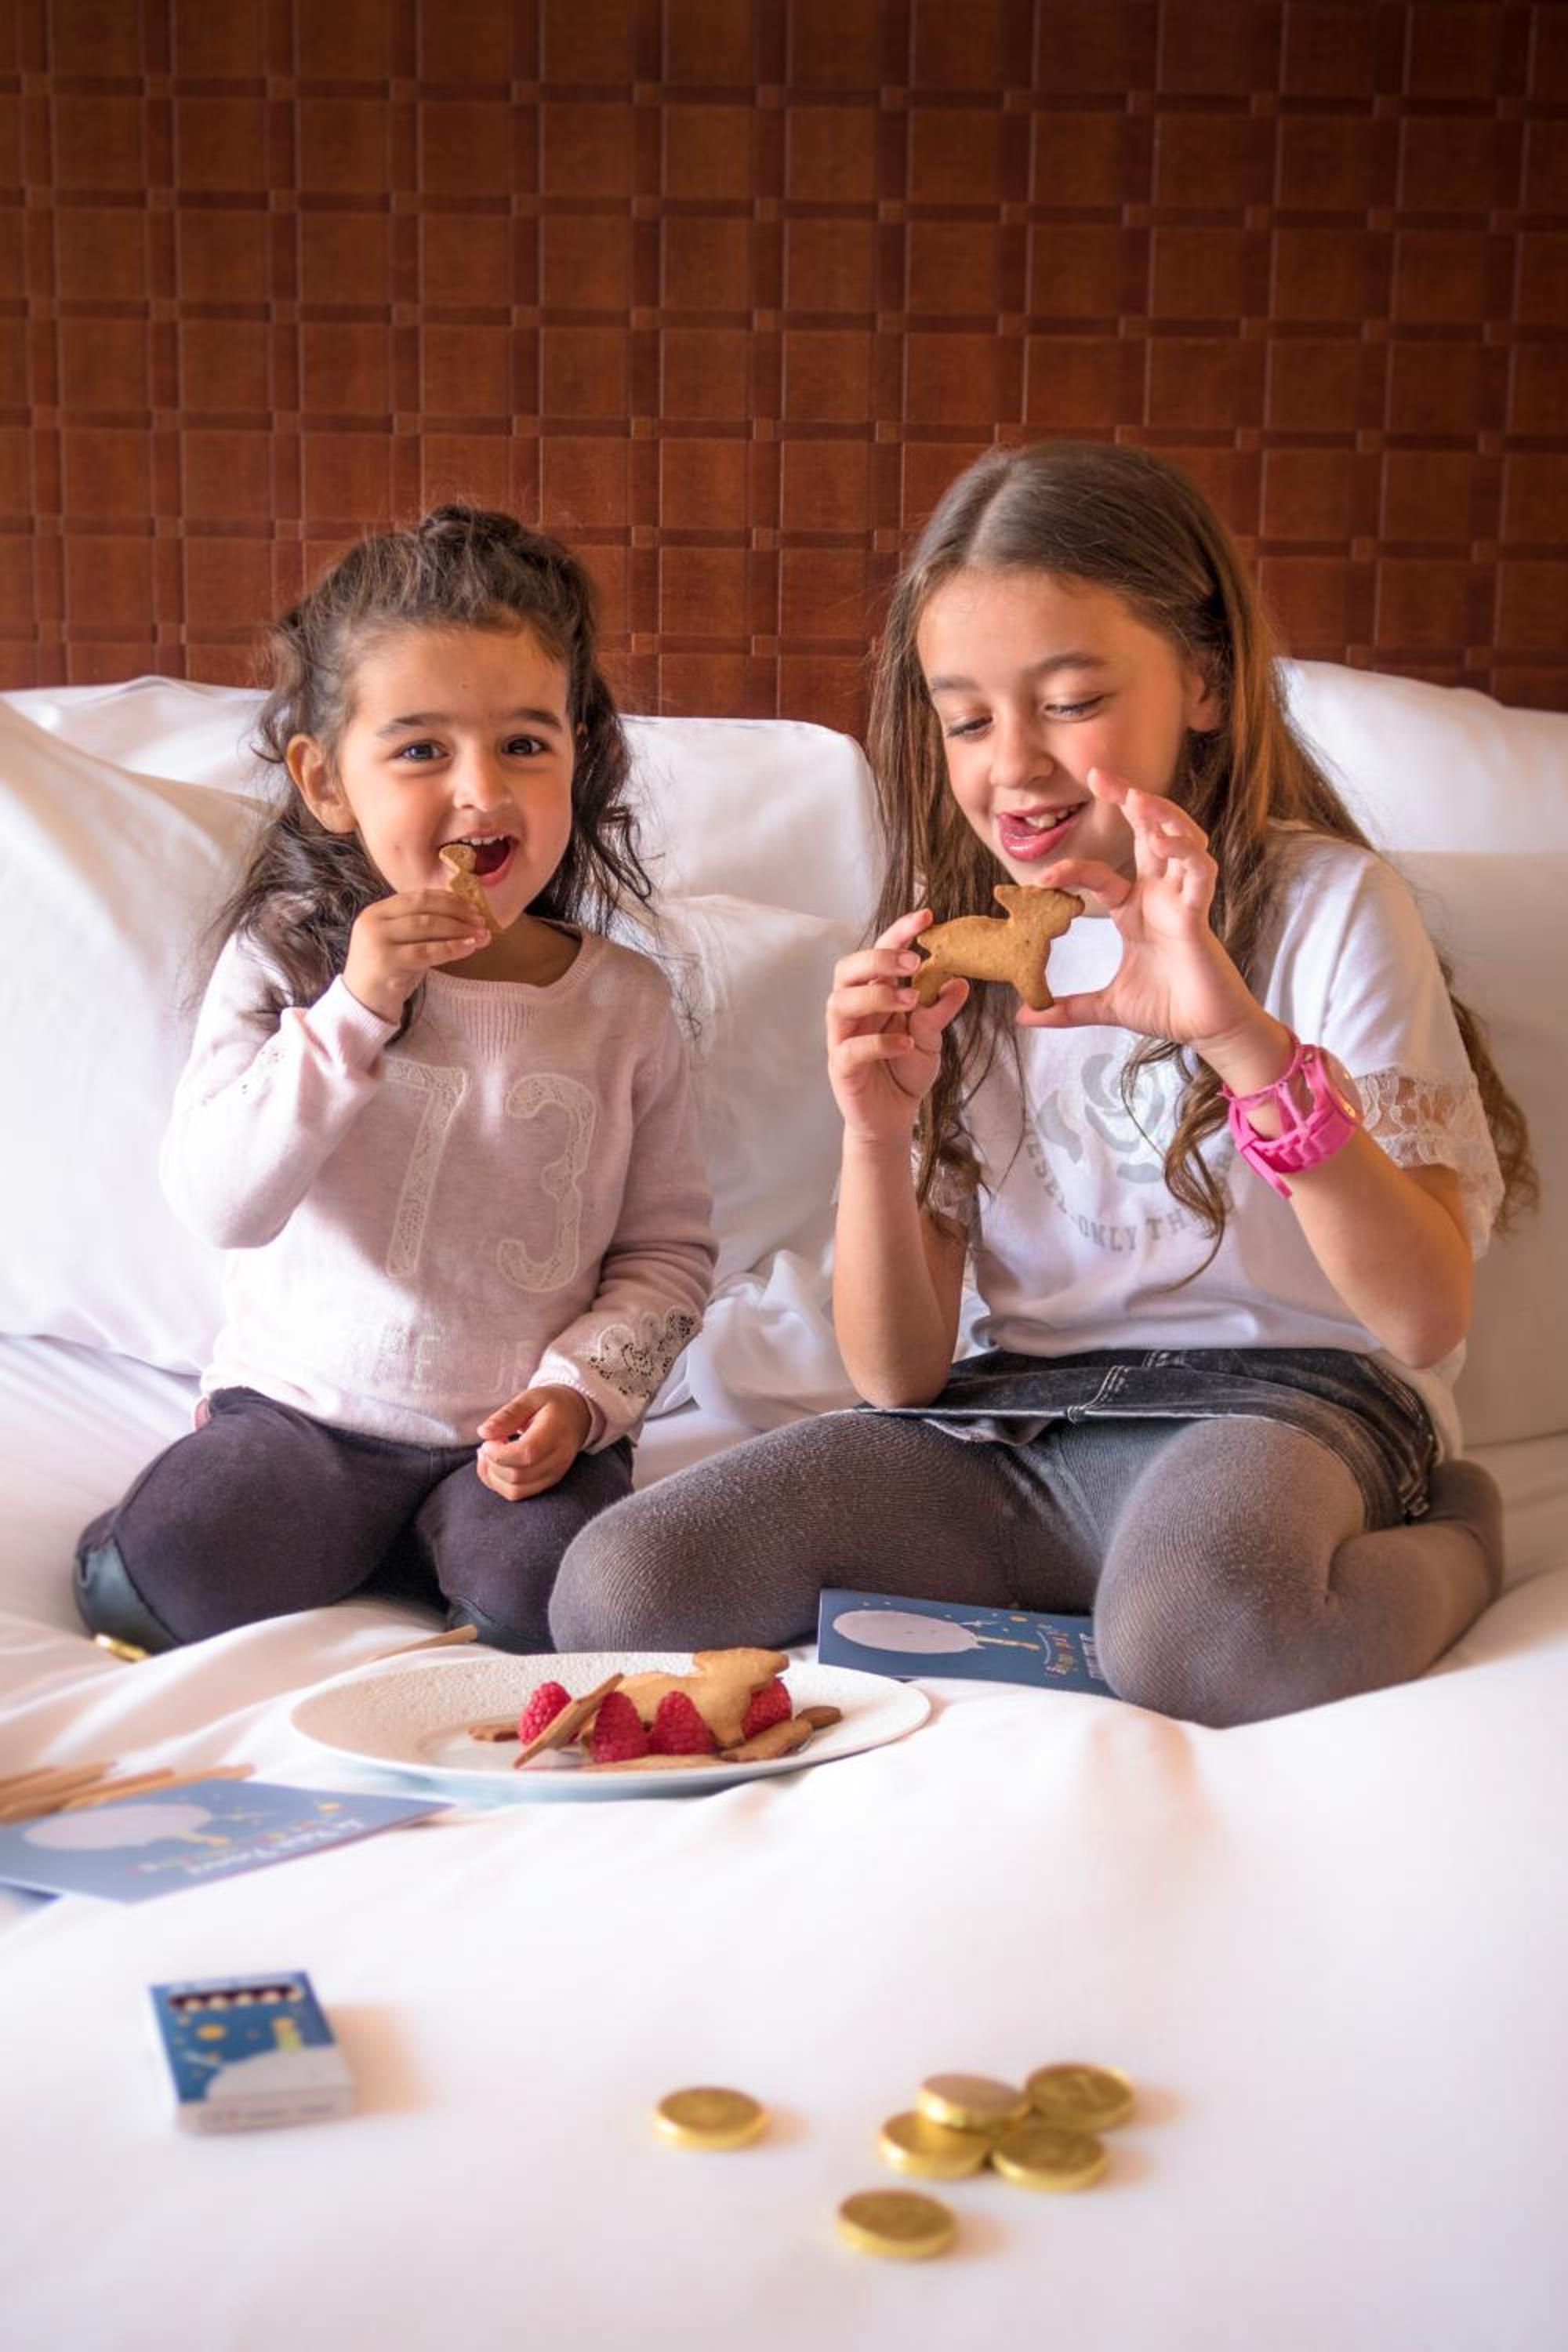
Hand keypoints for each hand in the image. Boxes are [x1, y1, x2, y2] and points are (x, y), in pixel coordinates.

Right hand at [342, 888, 489, 1024]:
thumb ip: (425, 928)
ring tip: (481, 936)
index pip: (418, 897)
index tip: (473, 907)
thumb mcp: (403, 944)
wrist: (362, 1006)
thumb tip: (467, 918)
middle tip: (482, 922)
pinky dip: (452, 948)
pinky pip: (426, 951)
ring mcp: (377, 941)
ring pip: (427, 927)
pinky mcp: (386, 962)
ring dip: (459, 930)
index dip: (449, 900)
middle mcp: (374, 921)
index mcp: (377, 911)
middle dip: (457, 913)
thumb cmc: (388, 975)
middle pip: (424, 908)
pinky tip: (469, 948)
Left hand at [474, 1385, 592, 1502]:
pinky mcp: (547, 1483)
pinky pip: (518, 1493)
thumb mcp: (531, 1397)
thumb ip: (508, 1414)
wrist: (576, 1417)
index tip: (487, 1441)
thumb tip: (484, 1432)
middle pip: (518, 1475)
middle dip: (493, 1463)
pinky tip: (494, 1465)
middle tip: (487, 1444)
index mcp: (556, 1432)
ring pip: (515, 1490)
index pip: (527, 1454)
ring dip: (492, 1476)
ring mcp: (554, 1474)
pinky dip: (498, 1483)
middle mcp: (558, 1458)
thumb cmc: (552, 1405)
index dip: (500, 1453)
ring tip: (489, 1454)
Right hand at [825, 910, 968, 1146]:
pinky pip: (852, 1048)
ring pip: (840, 1002)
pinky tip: (905, 1042)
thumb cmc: (905, 1070)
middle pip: (848, 969)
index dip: (899, 932)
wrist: (892, 1117)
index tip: (927, 916)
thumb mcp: (931, 1037)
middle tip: (914, 962)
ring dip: (877, 997)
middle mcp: (853, 1009)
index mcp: (874, 993)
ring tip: (911, 1001)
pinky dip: (879, 1042)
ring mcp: (842, 1036)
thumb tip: (960, 981)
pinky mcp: (841, 1066)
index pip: (880, 953)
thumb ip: (939, 1010)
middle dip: (879, 959)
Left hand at [1020, 768, 1261, 1053]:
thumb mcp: (1107, 1007)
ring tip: (1136, 798)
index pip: (1101, 874)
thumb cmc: (1169, 1009)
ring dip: (1161, 816)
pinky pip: (1199, 873)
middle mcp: (1161, 896)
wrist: (1206, 1031)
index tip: (1040, 879)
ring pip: (1179, 840)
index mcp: (1136, 910)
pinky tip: (1164, 842)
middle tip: (1100, 775)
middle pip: (1149, 833)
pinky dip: (1185, 853)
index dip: (1072, 869)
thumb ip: (1067, 1008)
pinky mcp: (1200, 915)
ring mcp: (1182, 901)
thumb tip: (1024, 1016)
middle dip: (1129, 801)